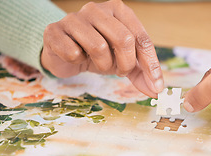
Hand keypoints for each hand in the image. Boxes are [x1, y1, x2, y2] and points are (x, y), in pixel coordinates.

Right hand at [41, 0, 162, 97]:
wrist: (64, 53)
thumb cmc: (99, 53)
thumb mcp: (124, 61)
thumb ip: (141, 74)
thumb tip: (156, 91)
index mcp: (119, 11)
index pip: (142, 38)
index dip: (151, 65)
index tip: (156, 86)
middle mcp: (97, 9)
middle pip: (124, 40)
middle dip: (126, 64)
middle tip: (119, 70)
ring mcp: (74, 17)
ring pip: (98, 46)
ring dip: (103, 65)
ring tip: (99, 64)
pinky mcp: (54, 30)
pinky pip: (72, 52)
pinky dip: (78, 62)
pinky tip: (76, 57)